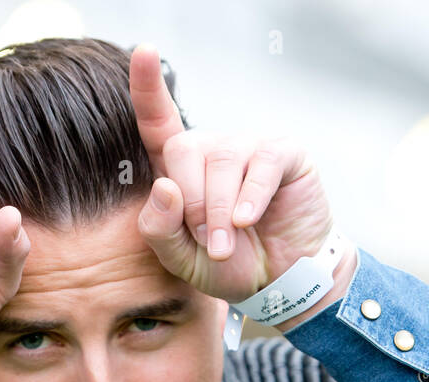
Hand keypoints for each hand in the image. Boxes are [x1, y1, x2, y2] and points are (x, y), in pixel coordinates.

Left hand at [130, 43, 342, 304]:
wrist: (280, 282)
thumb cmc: (228, 265)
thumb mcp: (181, 260)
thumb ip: (160, 231)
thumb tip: (164, 186)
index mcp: (181, 169)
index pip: (158, 122)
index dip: (148, 87)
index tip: (144, 51)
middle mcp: (213, 149)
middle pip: (184, 150)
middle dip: (190, 203)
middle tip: (207, 241)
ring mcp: (249, 147)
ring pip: (221, 163)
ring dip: (219, 212)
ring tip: (226, 244)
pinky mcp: (284, 154)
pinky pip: (261, 163)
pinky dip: (250, 197)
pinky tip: (248, 221)